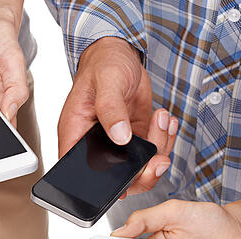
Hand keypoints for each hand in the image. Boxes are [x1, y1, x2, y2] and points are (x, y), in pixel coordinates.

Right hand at [58, 37, 174, 194]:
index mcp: (76, 135)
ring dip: (158, 149)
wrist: (120, 53)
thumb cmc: (103, 64)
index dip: (103, 184)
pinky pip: (151, 151)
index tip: (127, 176)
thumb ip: (110, 109)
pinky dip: (164, 139)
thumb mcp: (106, 83)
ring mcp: (116, 144)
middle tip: (157, 159)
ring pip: (139, 168)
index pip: (81, 173)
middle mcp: (95, 145)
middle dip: (142, 173)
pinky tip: (164, 120)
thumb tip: (119, 136)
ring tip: (161, 120)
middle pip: (116, 180)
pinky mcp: (134, 137)